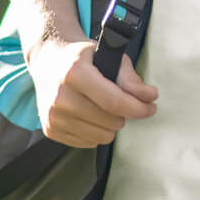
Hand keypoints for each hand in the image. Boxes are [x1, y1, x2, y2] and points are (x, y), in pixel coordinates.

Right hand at [27, 37, 157, 147]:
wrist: (49, 60)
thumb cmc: (83, 57)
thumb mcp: (109, 56)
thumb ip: (130, 78)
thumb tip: (149, 97)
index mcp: (75, 73)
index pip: (114, 101)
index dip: (138, 108)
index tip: (150, 107)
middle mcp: (60, 96)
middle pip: (110, 122)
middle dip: (124, 114)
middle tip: (121, 102)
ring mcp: (53, 115)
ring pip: (101, 136)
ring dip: (110, 125)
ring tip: (104, 107)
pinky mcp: (50, 129)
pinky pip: (88, 142)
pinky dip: (96, 131)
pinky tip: (90, 114)